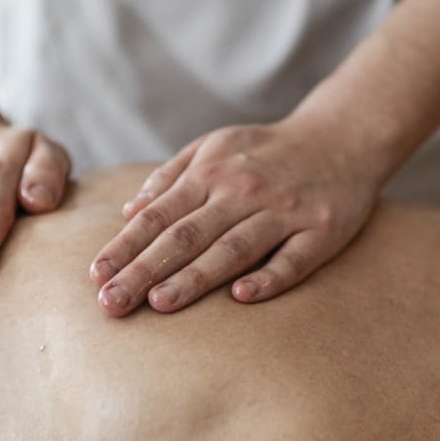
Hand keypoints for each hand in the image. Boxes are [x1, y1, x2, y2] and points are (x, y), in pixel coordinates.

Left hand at [87, 119, 380, 316]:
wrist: (343, 137)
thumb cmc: (267, 151)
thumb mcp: (215, 146)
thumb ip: (171, 177)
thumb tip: (128, 211)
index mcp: (212, 172)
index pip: (159, 215)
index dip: (126, 245)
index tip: (96, 276)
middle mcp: (243, 190)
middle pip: (186, 235)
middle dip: (144, 270)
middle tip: (112, 303)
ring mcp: (283, 211)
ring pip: (233, 248)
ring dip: (195, 277)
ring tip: (160, 303)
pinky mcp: (321, 231)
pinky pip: (294, 259)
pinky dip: (269, 277)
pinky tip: (242, 297)